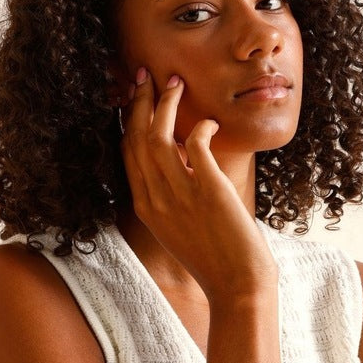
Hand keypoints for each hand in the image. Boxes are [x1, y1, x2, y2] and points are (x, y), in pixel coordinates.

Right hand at [120, 70, 277, 302]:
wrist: (236, 287)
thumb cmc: (214, 260)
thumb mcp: (179, 229)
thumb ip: (171, 197)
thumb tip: (179, 162)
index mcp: (145, 208)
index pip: (126, 152)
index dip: (127, 119)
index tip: (133, 96)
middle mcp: (156, 199)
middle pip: (136, 137)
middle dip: (139, 101)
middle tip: (146, 75)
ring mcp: (180, 195)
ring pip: (159, 135)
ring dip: (166, 103)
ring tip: (176, 83)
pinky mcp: (208, 190)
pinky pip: (196, 144)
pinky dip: (200, 127)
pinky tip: (210, 123)